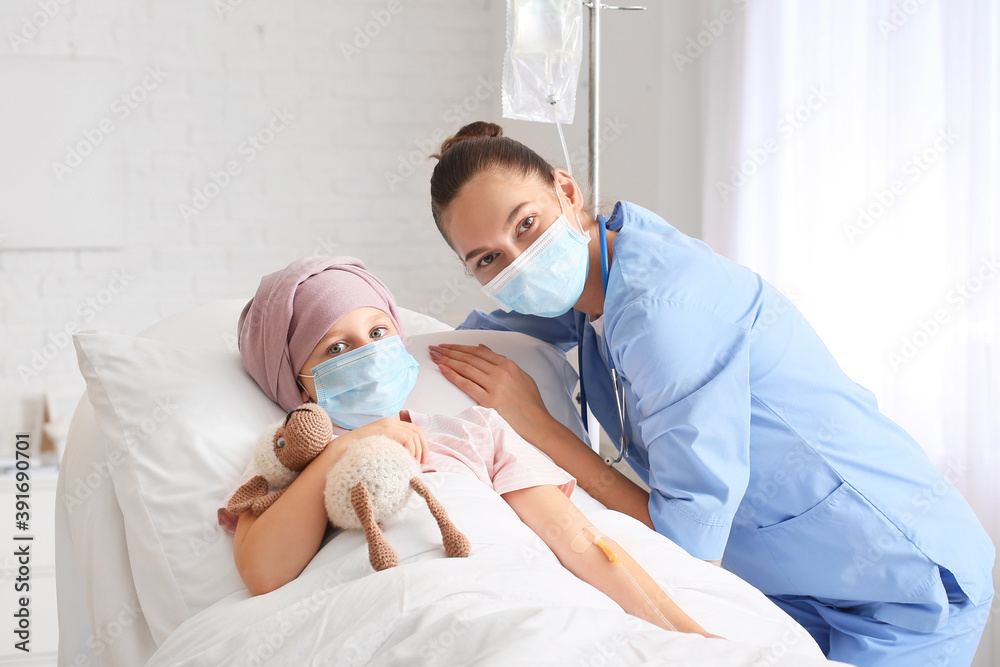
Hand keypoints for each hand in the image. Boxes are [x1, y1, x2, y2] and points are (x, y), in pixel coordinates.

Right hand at [326, 417, 428, 464]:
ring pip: (414, 435)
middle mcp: (391, 421)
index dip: (422, 443)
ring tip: (414, 463)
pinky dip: (411, 449)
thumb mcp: (380, 447)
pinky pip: (407, 438)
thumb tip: (408, 460)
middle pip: (417, 430)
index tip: (423, 459)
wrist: (343, 449)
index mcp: (391, 424)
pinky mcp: (386, 429)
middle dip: (423, 447)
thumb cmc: (360, 452)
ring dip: (418, 450)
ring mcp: (389, 424)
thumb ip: (392, 448)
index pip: (414, 429)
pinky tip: (408, 459)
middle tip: (423, 462)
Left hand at [428, 343, 548, 437]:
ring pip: (466, 368)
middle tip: (434, 348)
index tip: (446, 345)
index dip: (459, 347)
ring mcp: (495, 386)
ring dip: (447, 360)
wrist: (538, 423)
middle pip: (469, 358)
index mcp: (508, 364)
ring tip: (434, 357)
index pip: (477, 352)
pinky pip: (467, 385)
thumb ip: (500, 361)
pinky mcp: (490, 401)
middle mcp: (501, 372)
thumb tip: (481, 348)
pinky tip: (443, 369)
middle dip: (449, 351)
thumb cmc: (530, 402)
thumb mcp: (520, 375)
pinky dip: (453, 376)